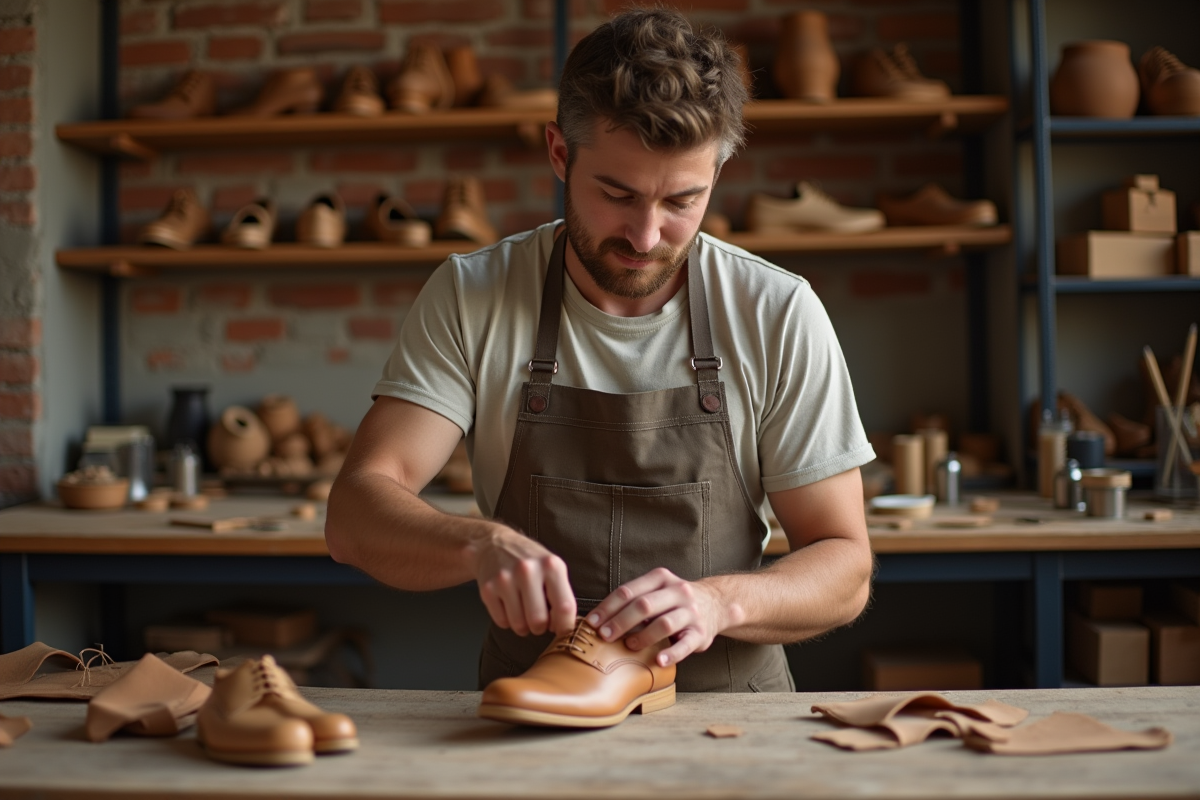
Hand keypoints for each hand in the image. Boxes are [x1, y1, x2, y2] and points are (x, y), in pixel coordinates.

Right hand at [467, 525, 576, 636]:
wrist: (493, 545)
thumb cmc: (529, 560)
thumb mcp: (553, 567)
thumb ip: (562, 594)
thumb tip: (566, 626)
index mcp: (550, 565)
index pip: (564, 607)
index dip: (565, 626)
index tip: (562, 630)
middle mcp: (527, 570)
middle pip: (539, 621)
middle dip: (541, 627)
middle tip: (539, 619)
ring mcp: (505, 579)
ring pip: (519, 625)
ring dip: (523, 626)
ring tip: (523, 612)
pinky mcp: (487, 589)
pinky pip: (501, 622)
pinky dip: (507, 621)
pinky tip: (509, 606)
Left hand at [585, 568, 745, 667]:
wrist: (716, 603)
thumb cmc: (674, 600)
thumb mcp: (656, 590)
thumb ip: (633, 599)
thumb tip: (598, 618)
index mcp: (661, 578)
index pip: (629, 591)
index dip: (608, 607)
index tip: (592, 622)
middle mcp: (678, 591)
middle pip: (644, 606)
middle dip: (621, 621)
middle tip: (604, 636)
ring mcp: (691, 612)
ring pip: (664, 623)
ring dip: (643, 637)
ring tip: (629, 646)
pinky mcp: (701, 633)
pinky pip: (685, 644)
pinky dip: (671, 653)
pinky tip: (658, 661)